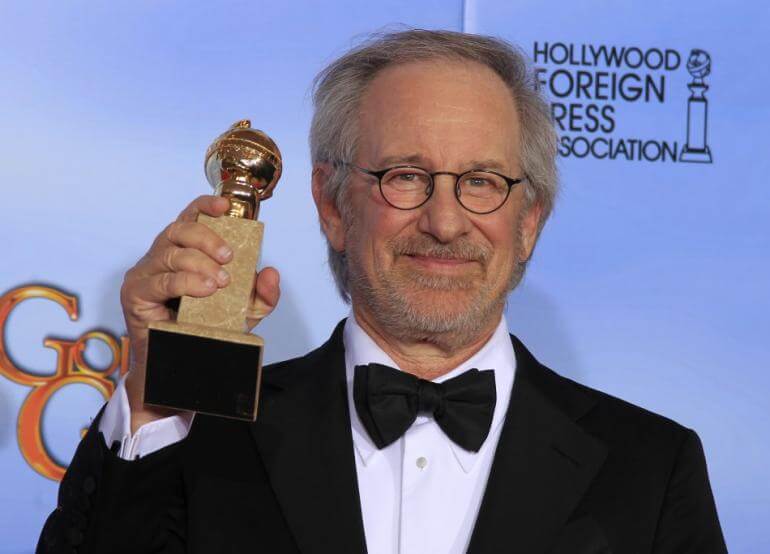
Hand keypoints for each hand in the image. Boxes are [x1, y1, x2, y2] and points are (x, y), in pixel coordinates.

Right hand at [120, 195, 280, 432]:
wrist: (179, 366)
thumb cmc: (205, 331)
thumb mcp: (243, 313)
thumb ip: (261, 295)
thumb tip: (271, 273)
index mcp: (183, 250)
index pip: (190, 217)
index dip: (205, 205)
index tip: (226, 205)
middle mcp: (161, 255)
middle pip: (179, 229)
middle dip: (207, 238)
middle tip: (230, 257)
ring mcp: (145, 273)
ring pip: (170, 253)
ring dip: (199, 263)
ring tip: (220, 282)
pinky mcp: (134, 294)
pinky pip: (159, 281)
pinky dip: (184, 282)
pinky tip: (204, 290)